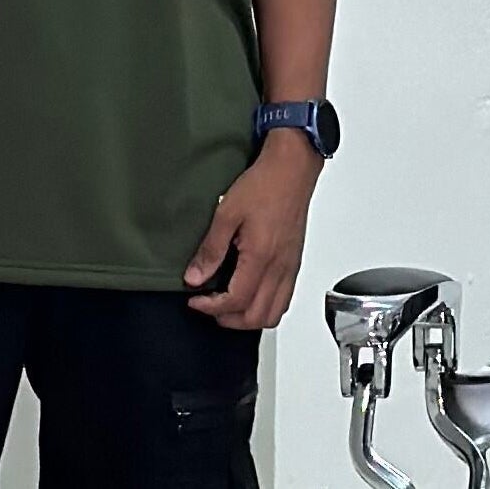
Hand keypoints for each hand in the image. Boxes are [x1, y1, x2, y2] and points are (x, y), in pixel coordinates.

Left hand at [184, 132, 322, 329]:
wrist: (292, 169)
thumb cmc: (264, 184)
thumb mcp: (227, 213)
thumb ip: (210, 249)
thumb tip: (195, 277)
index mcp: (261, 257)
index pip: (235, 301)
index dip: (210, 307)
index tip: (195, 299)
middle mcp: (279, 268)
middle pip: (256, 317)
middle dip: (228, 319)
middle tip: (209, 306)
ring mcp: (290, 268)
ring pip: (273, 313)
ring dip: (248, 318)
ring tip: (228, 305)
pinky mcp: (294, 263)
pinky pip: (284, 299)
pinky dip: (266, 307)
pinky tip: (251, 294)